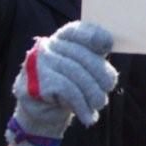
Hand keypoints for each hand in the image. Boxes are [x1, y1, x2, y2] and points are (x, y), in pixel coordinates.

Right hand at [8, 21, 117, 145]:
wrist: (42, 113)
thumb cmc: (69, 87)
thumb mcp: (83, 69)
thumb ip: (95, 57)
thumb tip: (109, 47)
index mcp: (62, 39)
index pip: (78, 30)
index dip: (94, 35)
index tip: (107, 45)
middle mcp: (48, 47)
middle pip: (82, 56)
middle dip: (101, 76)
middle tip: (107, 90)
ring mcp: (40, 63)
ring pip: (76, 74)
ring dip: (93, 93)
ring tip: (98, 104)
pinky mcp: (36, 82)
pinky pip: (67, 90)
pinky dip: (81, 104)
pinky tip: (87, 115)